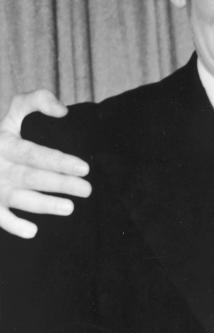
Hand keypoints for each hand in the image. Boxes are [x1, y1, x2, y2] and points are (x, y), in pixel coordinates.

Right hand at [0, 89, 90, 238]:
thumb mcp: (11, 110)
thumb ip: (36, 101)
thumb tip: (63, 111)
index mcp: (5, 143)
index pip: (34, 153)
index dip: (58, 161)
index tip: (84, 168)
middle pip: (32, 177)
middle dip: (60, 184)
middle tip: (87, 190)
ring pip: (20, 198)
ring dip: (44, 205)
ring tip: (69, 208)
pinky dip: (12, 225)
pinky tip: (32, 231)